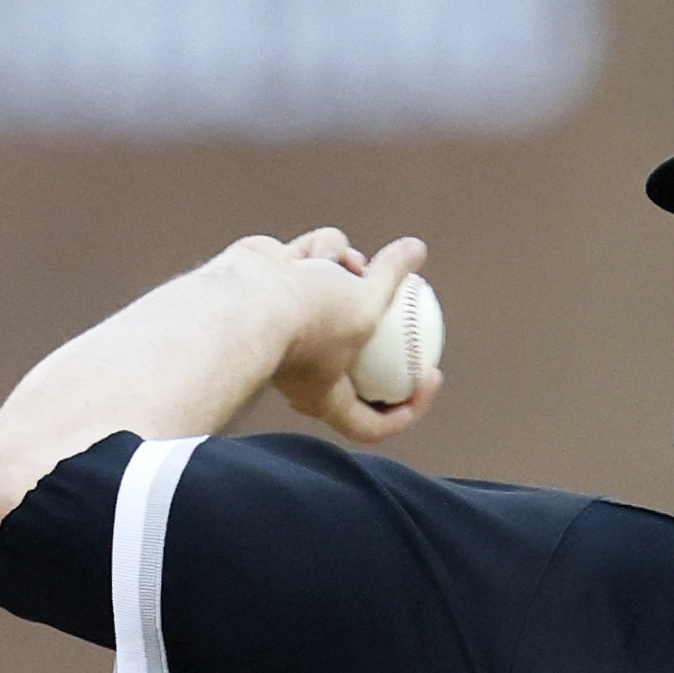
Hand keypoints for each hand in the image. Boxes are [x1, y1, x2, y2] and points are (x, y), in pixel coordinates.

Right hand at [238, 228, 444, 440]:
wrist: (242, 299)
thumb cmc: (306, 321)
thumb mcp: (366, 304)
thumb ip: (392, 277)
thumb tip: (419, 249)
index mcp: (324, 396)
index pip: (372, 423)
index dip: (409, 408)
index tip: (431, 373)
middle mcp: (305, 366)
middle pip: (360, 345)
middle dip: (379, 315)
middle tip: (403, 296)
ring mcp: (288, 323)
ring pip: (340, 284)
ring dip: (349, 268)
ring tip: (347, 265)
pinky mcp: (276, 284)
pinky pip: (312, 262)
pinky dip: (318, 253)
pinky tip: (311, 252)